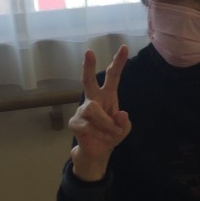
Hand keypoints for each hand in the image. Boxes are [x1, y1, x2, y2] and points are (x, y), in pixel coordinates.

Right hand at [68, 45, 131, 180]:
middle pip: (88, 81)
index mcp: (108, 96)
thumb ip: (124, 122)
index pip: (112, 76)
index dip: (118, 62)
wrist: (98, 152)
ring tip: (112, 132)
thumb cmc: (111, 135)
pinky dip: (100, 133)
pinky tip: (103, 137)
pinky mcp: (75, 122)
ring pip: (93, 109)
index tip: (123, 47)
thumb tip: (121, 113)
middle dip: (88, 66)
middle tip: (88, 52)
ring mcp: (82, 110)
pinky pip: (88, 125)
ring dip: (105, 122)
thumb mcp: (123, 130)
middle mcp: (94, 99)